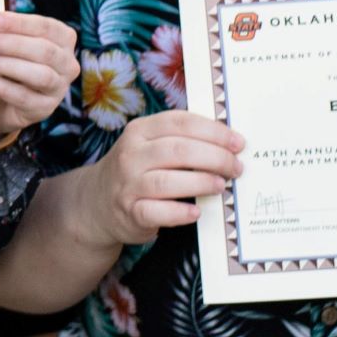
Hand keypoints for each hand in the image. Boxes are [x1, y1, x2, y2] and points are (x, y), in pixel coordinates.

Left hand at [0, 11, 78, 145]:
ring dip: (9, 65)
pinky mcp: (45, 108)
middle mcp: (68, 64)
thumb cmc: (11, 60)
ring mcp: (59, 88)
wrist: (6, 100)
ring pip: (40, 75)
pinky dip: (1, 87)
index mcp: (64, 39)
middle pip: (45, 51)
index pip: (47, 27)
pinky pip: (25, 97)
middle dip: (12, 44)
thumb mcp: (12, 42)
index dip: (20, 23)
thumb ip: (6, 30)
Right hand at [83, 109, 241, 243]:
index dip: (214, 131)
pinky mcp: (130, 212)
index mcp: (140, 131)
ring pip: (167, 181)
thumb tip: (228, 142)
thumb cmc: (138, 170)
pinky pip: (157, 212)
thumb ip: (181, 139)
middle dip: (215, 157)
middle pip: (178, 150)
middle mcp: (131, 155)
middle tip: (236, 167)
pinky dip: (180, 213)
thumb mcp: (150, 145)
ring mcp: (128, 184)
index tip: (238, 143)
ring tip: (221, 185)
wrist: (98, 201)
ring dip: (201, 182)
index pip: (180, 123)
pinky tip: (197, 212)